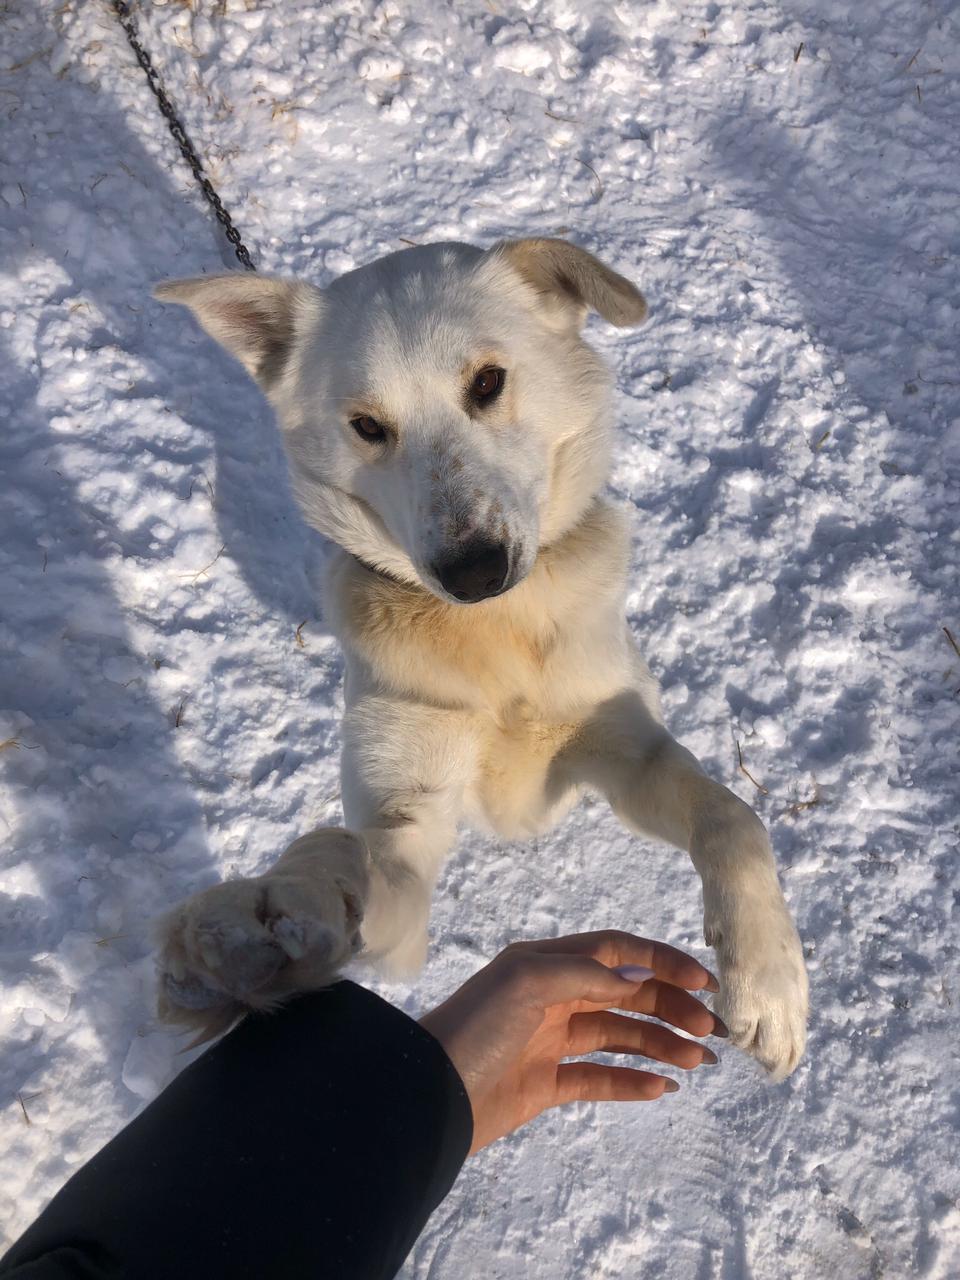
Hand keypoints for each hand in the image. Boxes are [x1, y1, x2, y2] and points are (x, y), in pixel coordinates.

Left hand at [419, 931, 725, 1152]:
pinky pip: (599, 1078)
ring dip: (662, 1045)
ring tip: (700, 1061)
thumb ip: (586, 974)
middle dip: (671, 1008)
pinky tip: (664, 1086)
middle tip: (713, 1031)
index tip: (703, 982)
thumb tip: (641, 976)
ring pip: (619, 1036)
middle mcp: (552, 995)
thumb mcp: (525, 983)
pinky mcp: (545, 1083)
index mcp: (546, 962)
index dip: (661, 962)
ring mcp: (550, 1040)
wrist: (428, 1095)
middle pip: (626, 995)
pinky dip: (633, 1082)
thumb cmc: (473, 1029)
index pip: (616, 952)